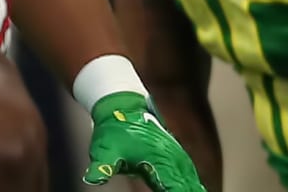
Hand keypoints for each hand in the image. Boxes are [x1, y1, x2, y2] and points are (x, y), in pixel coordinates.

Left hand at [83, 92, 205, 191]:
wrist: (122, 104)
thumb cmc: (114, 127)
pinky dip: (193, 182)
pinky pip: (189, 172)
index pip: (175, 189)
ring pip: (191, 178)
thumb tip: (92, 179)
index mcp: (159, 160)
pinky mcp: (174, 153)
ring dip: (194, 188)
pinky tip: (195, 188)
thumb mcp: (104, 148)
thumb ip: (102, 166)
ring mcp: (176, 154)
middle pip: (188, 185)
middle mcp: (172, 158)